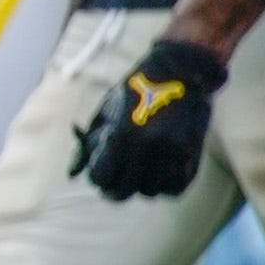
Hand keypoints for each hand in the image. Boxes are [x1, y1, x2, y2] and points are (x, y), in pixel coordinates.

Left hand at [74, 35, 224, 200]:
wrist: (182, 72)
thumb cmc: (135, 91)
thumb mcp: (105, 112)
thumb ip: (87, 144)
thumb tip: (71, 174)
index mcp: (122, 133)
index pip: (101, 177)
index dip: (98, 178)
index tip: (101, 173)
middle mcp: (148, 146)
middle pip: (124, 191)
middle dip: (115, 188)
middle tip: (116, 181)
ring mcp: (173, 152)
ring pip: (150, 193)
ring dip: (142, 186)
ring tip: (140, 170)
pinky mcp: (192, 154)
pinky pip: (176, 188)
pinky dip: (165, 186)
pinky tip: (159, 172)